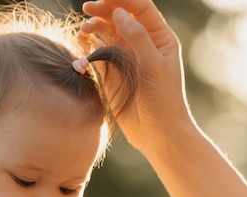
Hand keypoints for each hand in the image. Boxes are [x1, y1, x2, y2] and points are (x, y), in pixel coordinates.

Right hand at [79, 0, 192, 149]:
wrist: (158, 134)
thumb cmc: (164, 101)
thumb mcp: (154, 67)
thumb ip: (138, 38)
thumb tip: (120, 13)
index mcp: (160, 38)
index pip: (140, 8)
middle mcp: (142, 44)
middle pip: (121, 16)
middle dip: (104, 9)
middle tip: (87, 8)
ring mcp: (126, 58)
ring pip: (107, 33)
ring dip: (95, 27)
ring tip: (84, 31)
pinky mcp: (113, 73)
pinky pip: (98, 53)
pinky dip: (89, 46)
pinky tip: (83, 45)